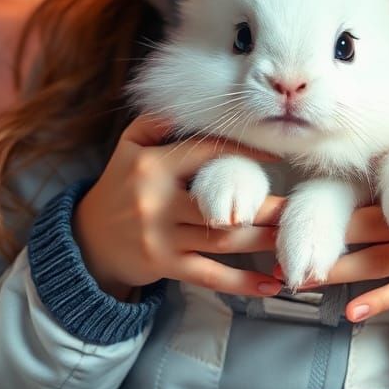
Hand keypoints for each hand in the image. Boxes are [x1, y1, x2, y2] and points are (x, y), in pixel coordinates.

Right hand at [73, 114, 285, 300]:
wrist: (88, 240)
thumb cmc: (119, 186)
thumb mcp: (128, 146)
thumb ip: (156, 121)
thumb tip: (190, 103)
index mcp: (152, 166)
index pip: (205, 154)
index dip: (243, 154)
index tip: (277, 157)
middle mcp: (156, 201)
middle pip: (221, 204)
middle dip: (264, 207)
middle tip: (301, 207)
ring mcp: (161, 237)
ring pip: (222, 240)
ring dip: (263, 242)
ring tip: (295, 240)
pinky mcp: (164, 266)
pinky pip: (210, 276)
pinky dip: (242, 283)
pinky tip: (271, 284)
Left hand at [279, 138, 388, 322]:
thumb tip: (381, 101)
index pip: (368, 180)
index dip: (331, 183)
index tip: (289, 192)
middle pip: (362, 225)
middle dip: (317, 231)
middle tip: (270, 237)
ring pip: (376, 261)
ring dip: (337, 270)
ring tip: (297, 277)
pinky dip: (377, 302)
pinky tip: (349, 311)